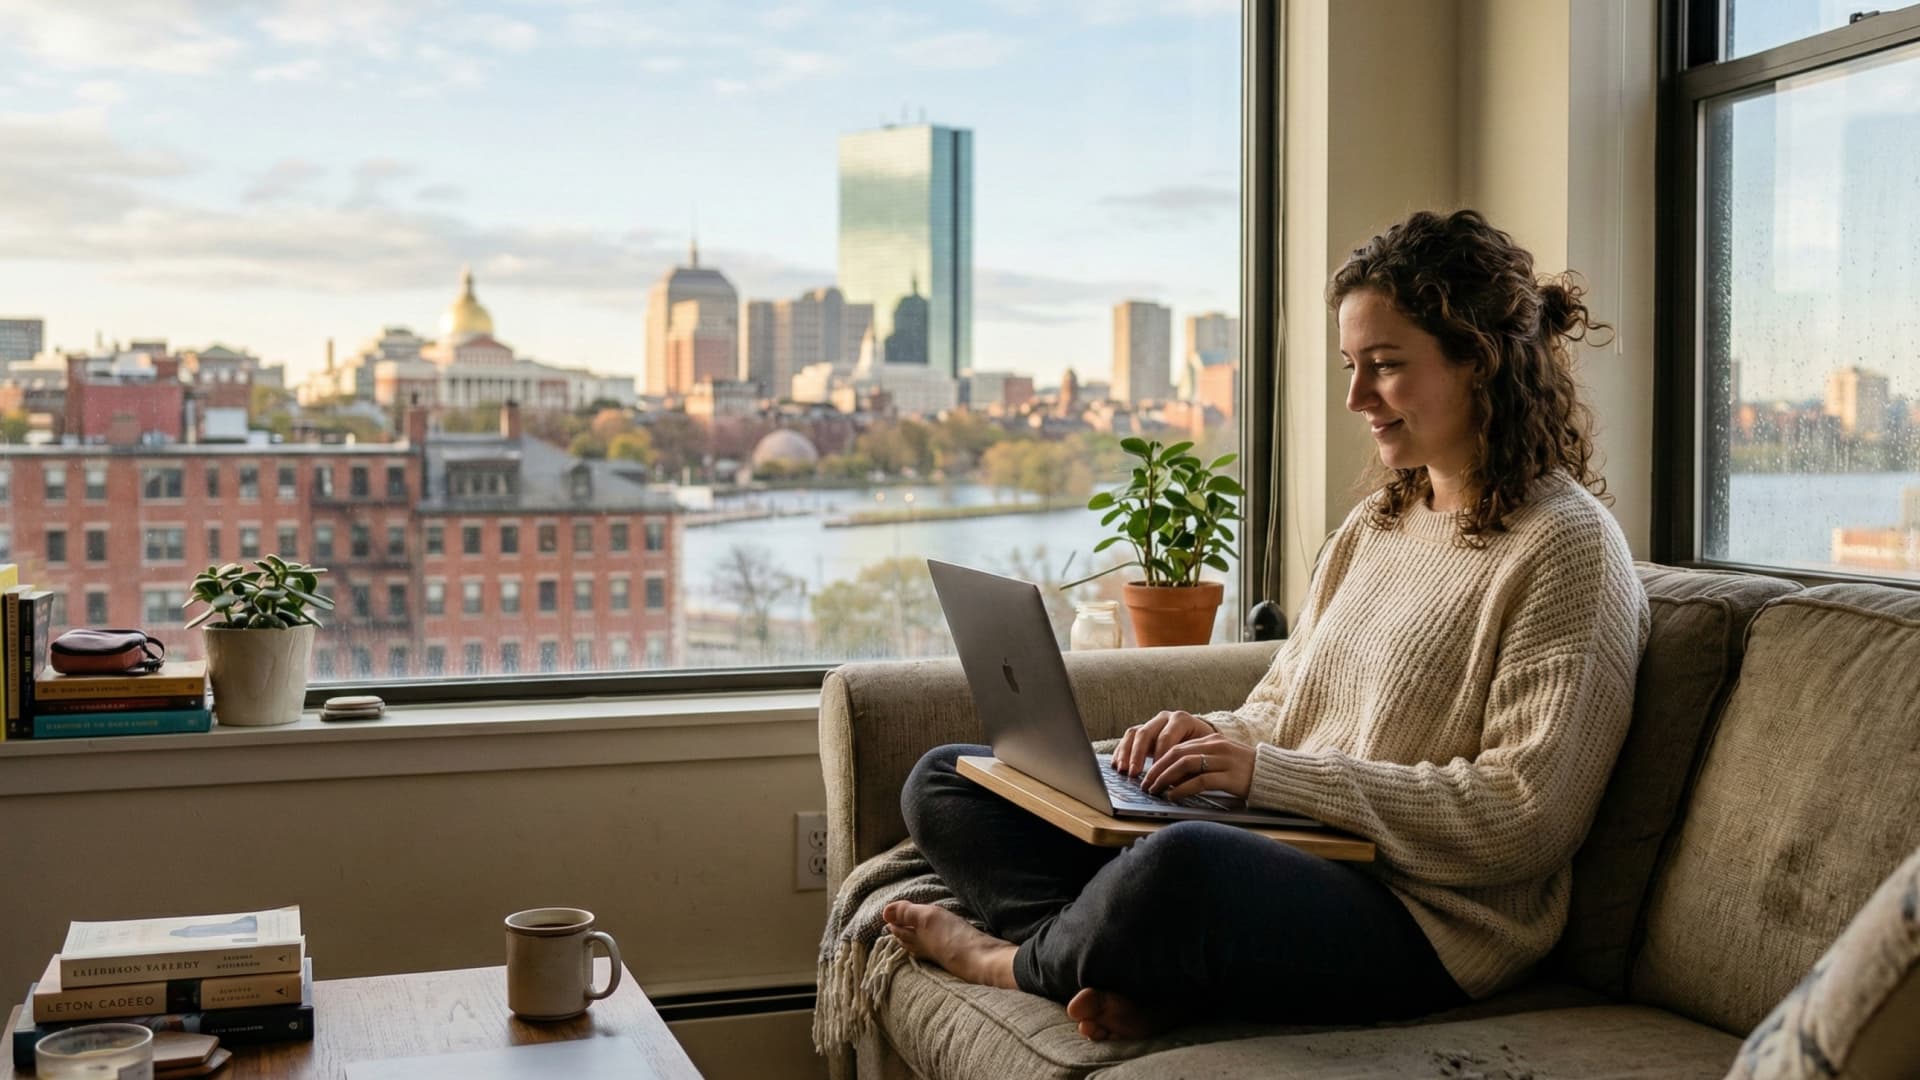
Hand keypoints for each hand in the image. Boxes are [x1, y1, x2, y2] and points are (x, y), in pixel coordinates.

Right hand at [1112, 710, 1216, 776]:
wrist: (1203, 741)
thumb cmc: (1204, 750)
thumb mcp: (1201, 755)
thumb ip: (1189, 767)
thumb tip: (1174, 785)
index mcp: (1182, 720)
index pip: (1166, 737)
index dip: (1159, 757)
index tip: (1156, 774)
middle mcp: (1165, 718)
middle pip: (1146, 733)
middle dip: (1138, 755)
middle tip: (1134, 773)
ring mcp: (1152, 723)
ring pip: (1134, 734)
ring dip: (1126, 753)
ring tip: (1122, 771)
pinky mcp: (1143, 732)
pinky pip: (1127, 738)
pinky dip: (1121, 752)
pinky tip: (1116, 765)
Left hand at [1140, 734, 1254, 801]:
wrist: (1275, 775)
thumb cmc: (1245, 772)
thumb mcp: (1221, 761)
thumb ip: (1200, 764)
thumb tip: (1171, 778)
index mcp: (1212, 740)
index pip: (1178, 747)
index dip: (1159, 761)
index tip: (1147, 774)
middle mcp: (1217, 747)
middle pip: (1177, 754)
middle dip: (1157, 769)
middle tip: (1145, 784)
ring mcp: (1224, 760)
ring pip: (1186, 764)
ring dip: (1165, 778)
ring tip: (1155, 790)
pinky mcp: (1231, 777)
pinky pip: (1200, 781)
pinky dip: (1183, 788)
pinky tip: (1173, 796)